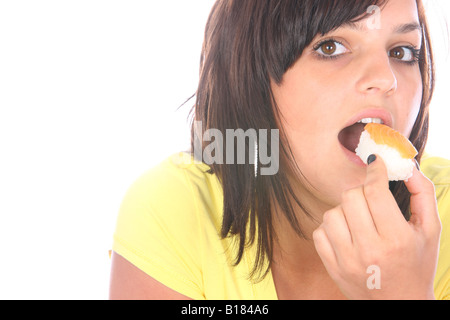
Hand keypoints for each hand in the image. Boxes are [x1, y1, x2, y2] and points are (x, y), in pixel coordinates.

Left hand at [313, 155, 441, 299]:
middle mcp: (369, 250)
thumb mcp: (431, 231)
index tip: (375, 164)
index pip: (375, 192)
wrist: (399, 304)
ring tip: (360, 219)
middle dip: (362, 190)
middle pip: (351, 197)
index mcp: (397, 239)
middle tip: (371, 198)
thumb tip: (408, 166)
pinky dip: (331, 227)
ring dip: (345, 209)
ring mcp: (347, 260)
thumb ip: (423, 194)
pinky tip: (347, 234)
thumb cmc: (417, 265)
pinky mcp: (331, 267)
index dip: (375, 172)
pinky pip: (319, 231)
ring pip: (332, 212)